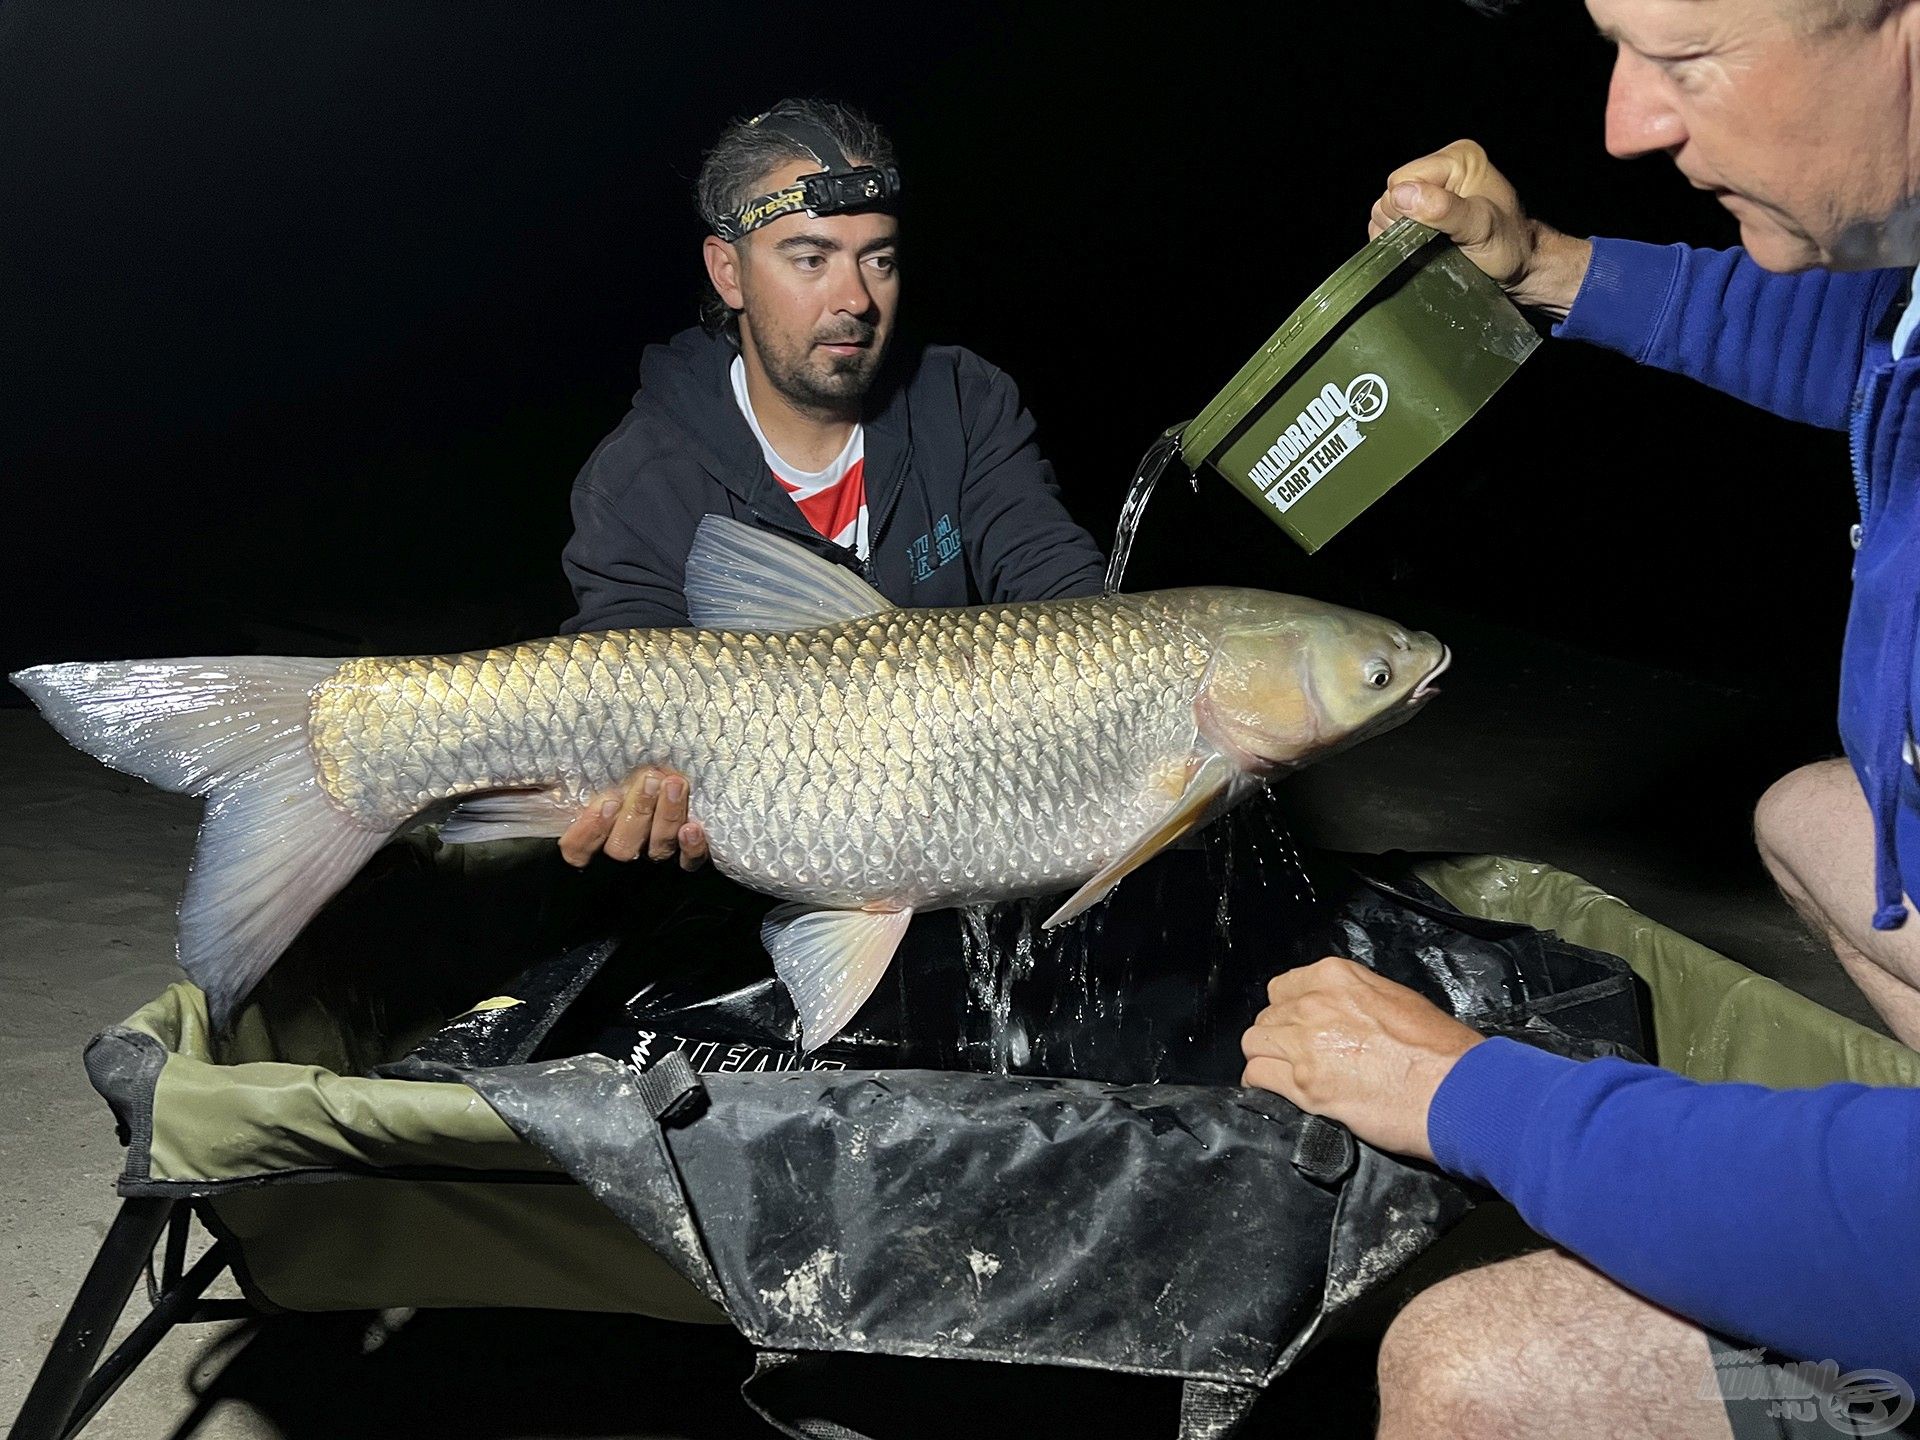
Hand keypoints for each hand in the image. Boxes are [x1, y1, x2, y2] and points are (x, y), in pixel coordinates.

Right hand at [558, 764, 708, 870]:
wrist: (659, 784)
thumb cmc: (610, 778)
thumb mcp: (575, 782)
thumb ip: (549, 784)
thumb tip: (504, 779)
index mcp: (589, 843)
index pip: (578, 851)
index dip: (591, 830)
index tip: (607, 801)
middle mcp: (621, 854)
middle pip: (623, 848)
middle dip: (637, 813)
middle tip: (648, 779)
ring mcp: (654, 858)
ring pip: (657, 848)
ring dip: (666, 817)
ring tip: (673, 784)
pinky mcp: (685, 857)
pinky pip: (689, 862)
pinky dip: (692, 848)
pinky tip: (694, 827)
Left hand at [1240, 957, 1482, 1161]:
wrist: (1454, 1088)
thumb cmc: (1440, 1048)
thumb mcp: (1396, 998)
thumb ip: (1354, 998)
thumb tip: (1338, 1011)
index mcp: (1334, 976)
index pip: (1282, 987)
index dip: (1289, 1011)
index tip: (1299, 1027)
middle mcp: (1312, 1004)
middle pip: (1268, 1017)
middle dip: (1279, 1037)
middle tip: (1299, 1057)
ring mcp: (1304, 1044)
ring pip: (1255, 1044)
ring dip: (1267, 1059)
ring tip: (1286, 1075)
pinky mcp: (1304, 1085)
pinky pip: (1257, 1077)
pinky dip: (1261, 1085)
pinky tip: (1276, 1092)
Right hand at [1367, 139, 1591, 318]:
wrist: (1519, 267)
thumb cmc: (1508, 246)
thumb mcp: (1481, 227)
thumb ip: (1445, 209)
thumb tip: (1403, 195)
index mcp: (1457, 158)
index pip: (1402, 179)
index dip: (1409, 209)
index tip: (1437, 231)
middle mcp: (1440, 168)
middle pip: (1391, 195)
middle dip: (1406, 224)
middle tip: (1438, 241)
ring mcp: (1428, 191)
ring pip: (1385, 212)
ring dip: (1402, 237)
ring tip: (1433, 246)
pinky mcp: (1419, 212)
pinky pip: (1386, 225)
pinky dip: (1398, 242)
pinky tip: (1421, 249)